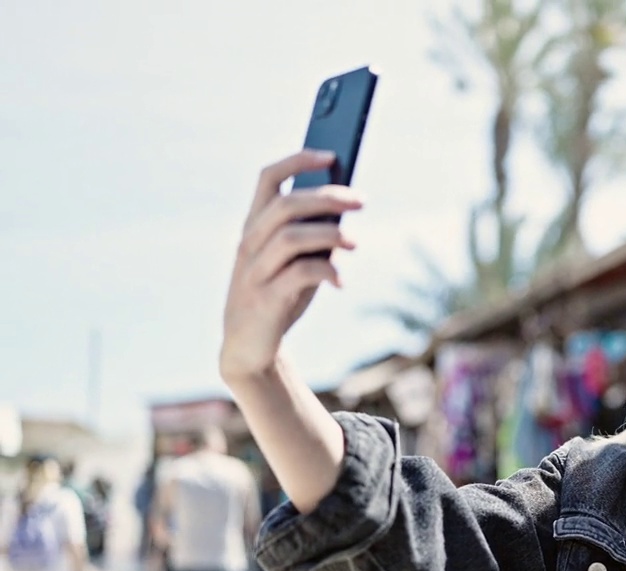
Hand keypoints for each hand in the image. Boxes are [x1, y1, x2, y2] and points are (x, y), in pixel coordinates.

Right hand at [220, 150, 362, 381]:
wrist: (250, 346)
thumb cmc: (278, 294)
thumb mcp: (295, 259)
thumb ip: (312, 235)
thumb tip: (348, 208)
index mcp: (254, 226)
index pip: (267, 178)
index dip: (297, 161)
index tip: (331, 155)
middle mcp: (250, 243)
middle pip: (286, 204)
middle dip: (328, 197)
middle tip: (362, 200)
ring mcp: (255, 270)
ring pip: (290, 236)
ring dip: (330, 235)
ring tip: (355, 243)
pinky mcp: (265, 298)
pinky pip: (298, 274)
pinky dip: (325, 271)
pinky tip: (341, 280)